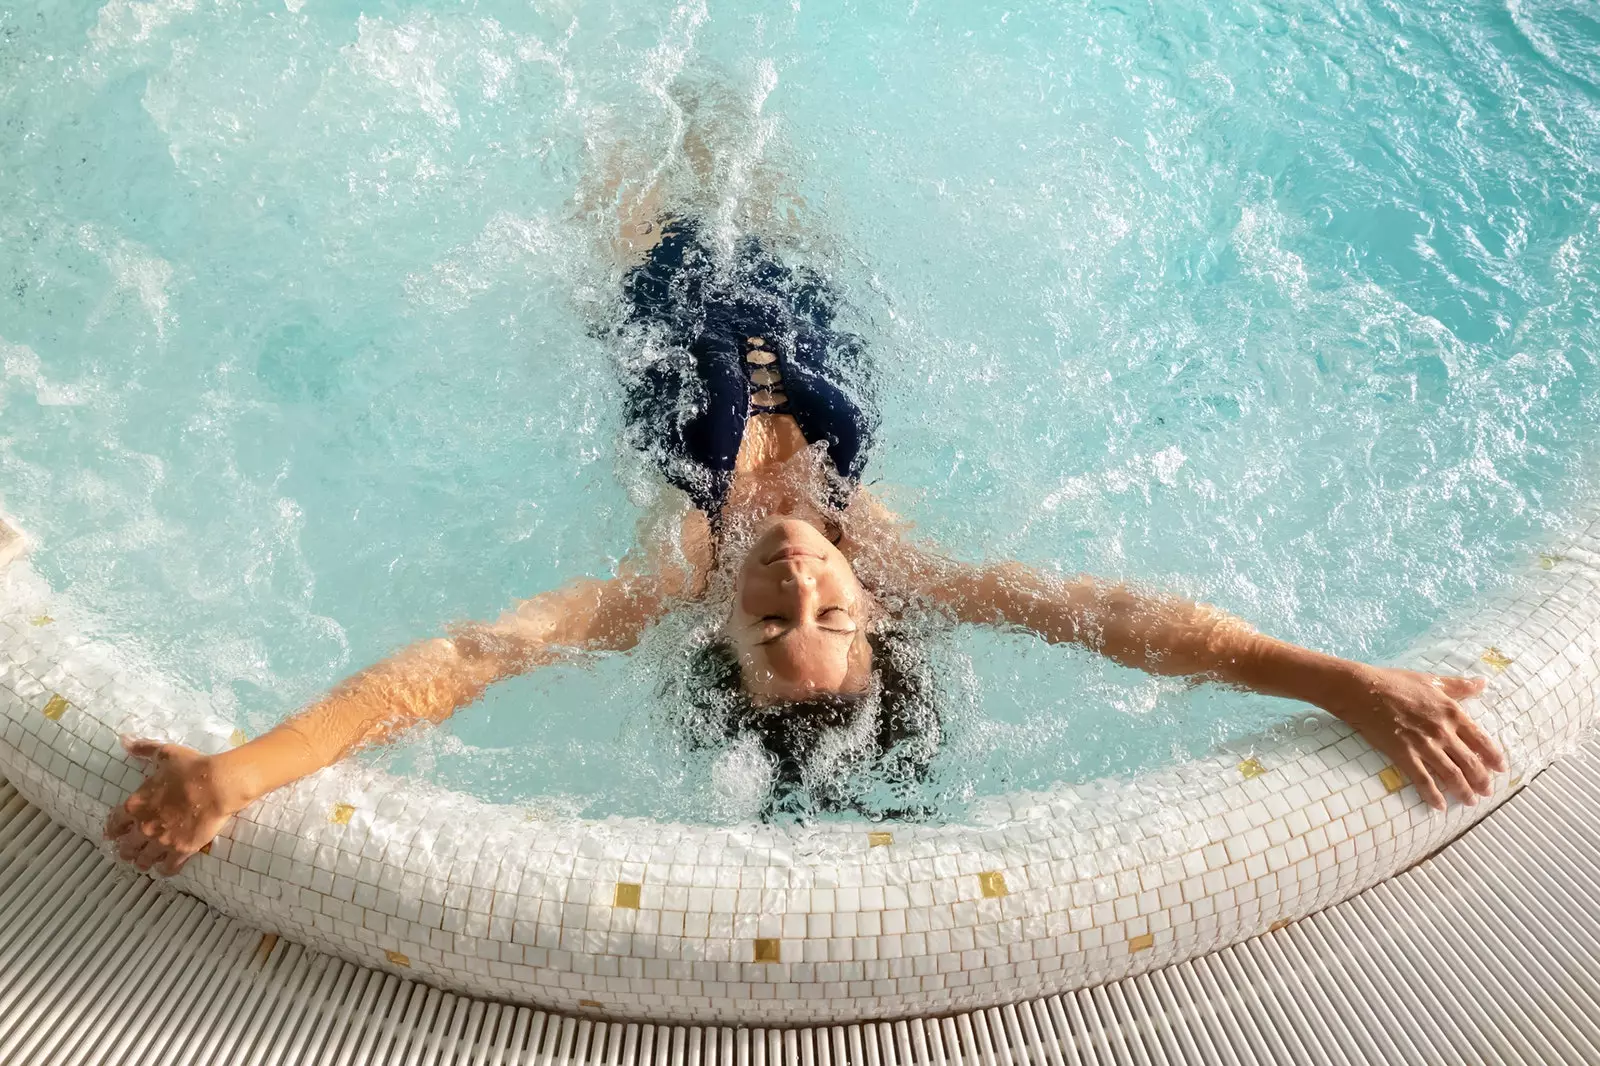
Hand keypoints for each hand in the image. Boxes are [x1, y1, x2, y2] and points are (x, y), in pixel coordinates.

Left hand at [102, 737, 247, 875]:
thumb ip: (144, 749)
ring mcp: (162, 841)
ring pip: (144, 861)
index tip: (117, 833)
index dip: (114, 831)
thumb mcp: (165, 754)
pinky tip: (167, 867)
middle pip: (126, 848)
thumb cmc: (191, 767)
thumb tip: (124, 740)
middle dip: (127, 850)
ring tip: (148, 861)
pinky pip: (167, 869)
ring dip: (144, 861)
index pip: (114, 825)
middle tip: (133, 849)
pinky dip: (165, 870)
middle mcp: (143, 827)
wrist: (218, 784)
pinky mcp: (181, 851)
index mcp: (135, 805)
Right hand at [1328, 665, 1506, 809]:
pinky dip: (1433, 795)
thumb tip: (1482, 683)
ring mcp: (1423, 745)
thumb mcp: (1431, 680)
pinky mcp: (1404, 755)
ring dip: (1463, 791)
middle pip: (1470, 763)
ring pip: (1451, 775)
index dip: (1493, 757)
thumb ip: (1459, 686)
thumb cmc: (1395, 682)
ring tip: (1470, 801)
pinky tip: (1439, 806)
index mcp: (1451, 713)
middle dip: (1481, 780)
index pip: (1481, 740)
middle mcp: (1442, 732)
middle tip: (1486, 791)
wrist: (1362, 690)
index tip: (1500, 768)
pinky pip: (1422, 780)